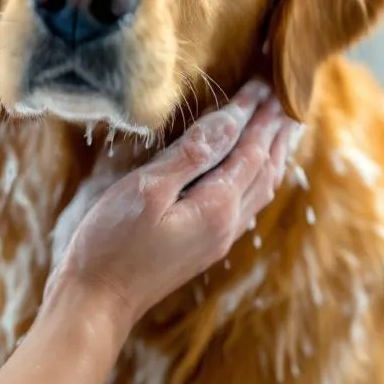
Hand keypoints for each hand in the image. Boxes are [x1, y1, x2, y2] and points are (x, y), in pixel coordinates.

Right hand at [46, 79, 299, 329]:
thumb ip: (190, 157)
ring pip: (260, 188)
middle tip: (288, 97)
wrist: (96, 303)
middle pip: (264, 168)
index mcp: (216, 207)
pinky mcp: (204, 247)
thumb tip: (229, 123)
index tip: (266, 80)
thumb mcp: (145, 191)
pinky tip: (251, 173)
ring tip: (283, 129)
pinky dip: (257, 177)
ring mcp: (218, 239)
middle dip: (276, 130)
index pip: (248, 148)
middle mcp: (227, 224)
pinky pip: (246, 204)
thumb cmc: (110, 245)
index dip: (257, 112)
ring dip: (273, 154)